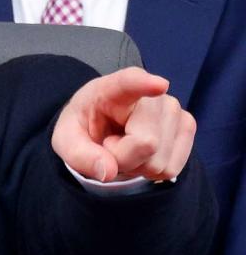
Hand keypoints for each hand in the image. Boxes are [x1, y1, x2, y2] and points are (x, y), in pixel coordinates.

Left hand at [52, 67, 194, 182]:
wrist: (101, 128)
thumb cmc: (84, 129)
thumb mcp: (67, 142)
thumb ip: (81, 156)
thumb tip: (108, 171)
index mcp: (110, 89)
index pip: (129, 83)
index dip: (144, 85)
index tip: (158, 85)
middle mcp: (150, 94)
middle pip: (146, 143)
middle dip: (123, 158)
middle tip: (109, 146)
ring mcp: (173, 109)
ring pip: (159, 161)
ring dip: (137, 166)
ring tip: (124, 147)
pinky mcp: (186, 126)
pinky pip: (172, 168)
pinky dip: (152, 171)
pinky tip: (141, 154)